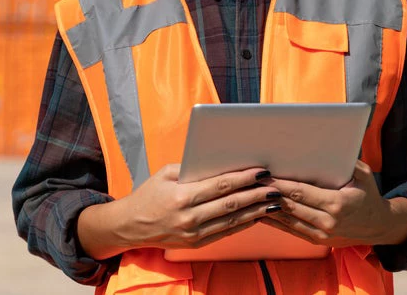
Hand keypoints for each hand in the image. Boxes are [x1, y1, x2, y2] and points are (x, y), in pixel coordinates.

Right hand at [116, 164, 281, 250]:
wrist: (130, 226)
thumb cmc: (149, 194)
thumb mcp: (165, 174)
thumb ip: (191, 168)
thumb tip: (220, 162)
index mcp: (181, 196)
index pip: (220, 186)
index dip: (243, 178)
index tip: (261, 171)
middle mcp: (189, 217)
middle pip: (231, 204)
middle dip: (256, 194)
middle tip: (276, 186)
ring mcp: (193, 233)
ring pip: (232, 221)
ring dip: (256, 211)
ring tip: (274, 202)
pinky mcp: (196, 244)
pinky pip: (225, 233)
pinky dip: (243, 224)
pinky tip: (257, 215)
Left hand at [260, 160, 406, 247]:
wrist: (379, 227)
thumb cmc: (369, 195)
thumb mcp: (364, 175)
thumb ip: (349, 161)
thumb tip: (332, 145)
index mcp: (337, 204)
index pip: (301, 193)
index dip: (281, 185)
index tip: (265, 176)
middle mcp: (327, 222)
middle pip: (290, 206)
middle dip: (269, 194)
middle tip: (251, 182)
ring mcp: (321, 234)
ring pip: (287, 221)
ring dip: (267, 209)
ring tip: (250, 197)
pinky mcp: (317, 240)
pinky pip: (291, 231)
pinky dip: (275, 222)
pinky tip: (261, 213)